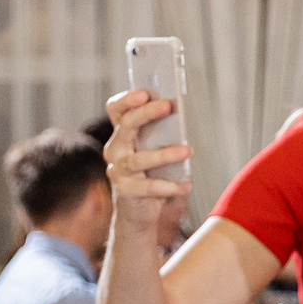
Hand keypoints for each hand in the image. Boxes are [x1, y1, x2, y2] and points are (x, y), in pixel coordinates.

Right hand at [103, 88, 192, 237]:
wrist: (137, 210)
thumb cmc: (151, 173)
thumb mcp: (156, 148)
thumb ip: (163, 132)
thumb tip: (181, 115)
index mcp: (122, 134)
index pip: (116, 109)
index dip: (127, 99)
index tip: (146, 92)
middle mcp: (115, 149)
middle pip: (126, 125)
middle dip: (146, 113)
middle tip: (169, 106)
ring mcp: (118, 171)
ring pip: (138, 158)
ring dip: (164, 154)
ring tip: (187, 151)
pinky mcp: (125, 191)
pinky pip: (147, 186)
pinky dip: (169, 186)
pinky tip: (186, 185)